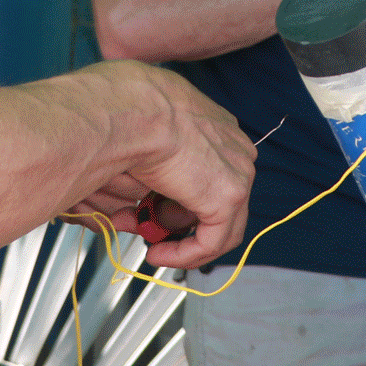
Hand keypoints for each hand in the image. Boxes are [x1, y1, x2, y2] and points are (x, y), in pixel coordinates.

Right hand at [66, 62, 254, 268]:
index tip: (151, 209)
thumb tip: (135, 194)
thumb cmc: (126, 110)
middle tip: (146, 227)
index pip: (210, 172)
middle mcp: (235, 146)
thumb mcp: (141, 135)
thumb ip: (146, 166)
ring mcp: (238, 171)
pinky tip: (156, 255)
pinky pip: (211, 241)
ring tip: (151, 246)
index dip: (180, 197)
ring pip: (220, 224)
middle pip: (217, 198)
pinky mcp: (229, 197)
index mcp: (216, 125)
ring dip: (182, 241)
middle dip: (179, 220)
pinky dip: (184, 254)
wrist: (134, 110)